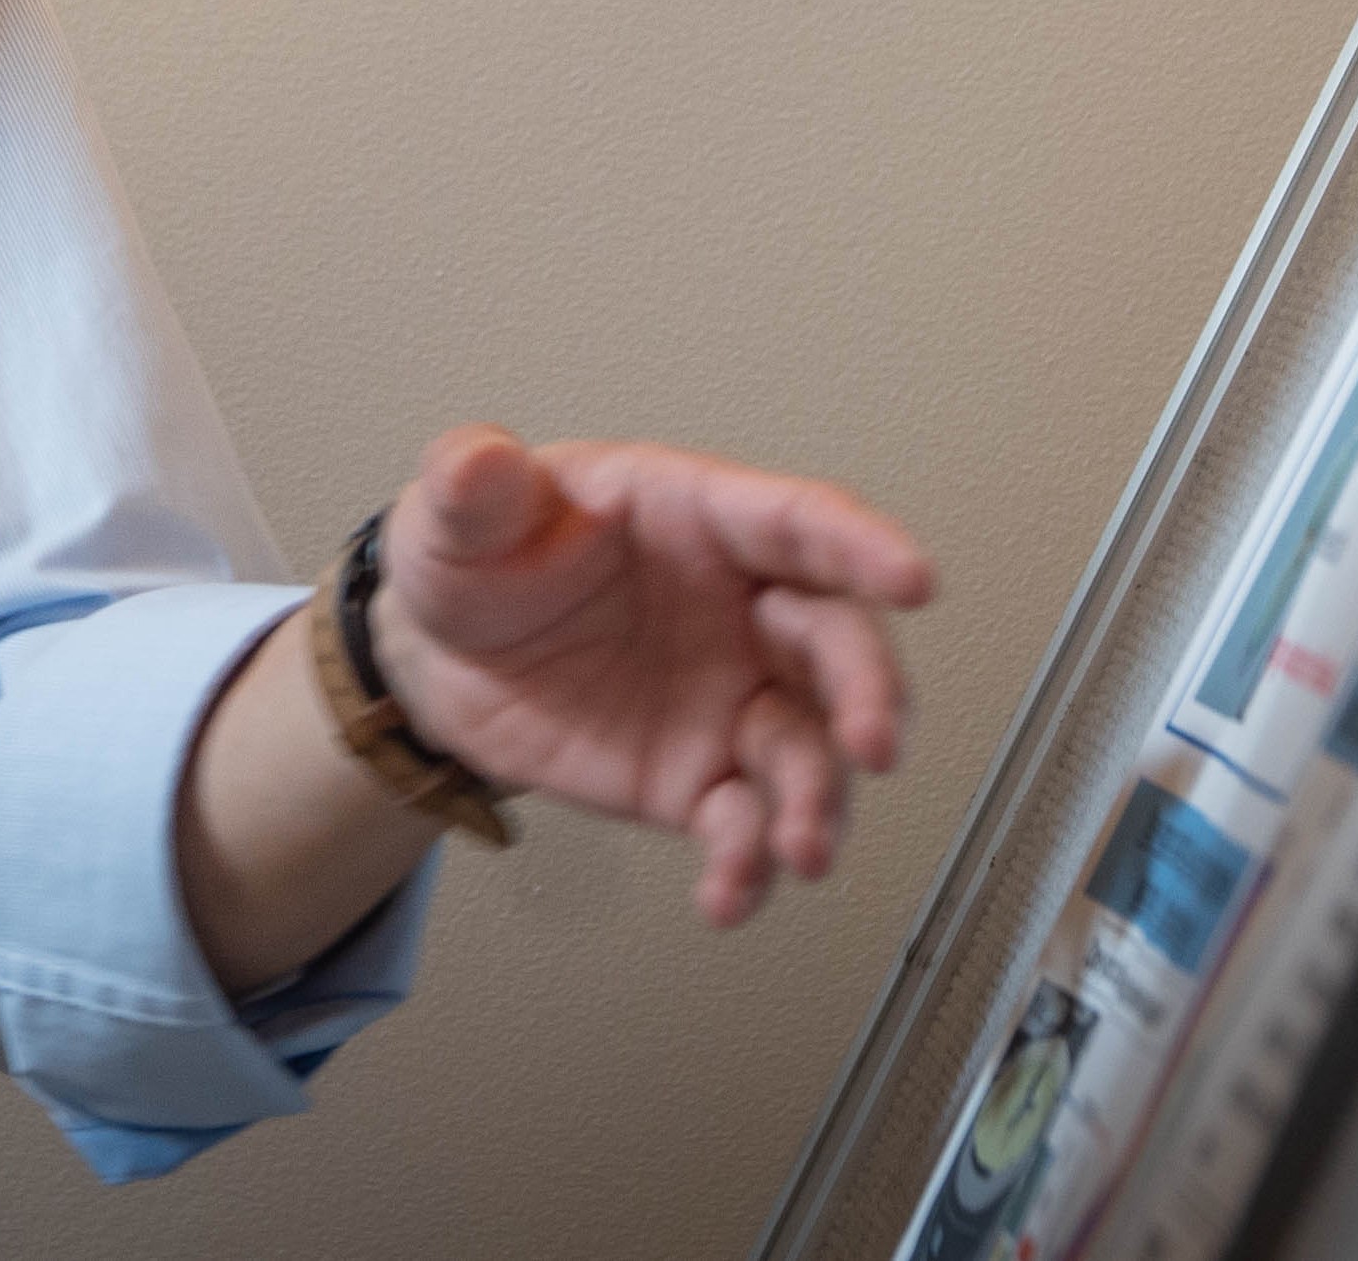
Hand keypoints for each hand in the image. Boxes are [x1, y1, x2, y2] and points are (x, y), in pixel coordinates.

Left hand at [368, 423, 936, 925]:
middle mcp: (739, 609)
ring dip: (819, 800)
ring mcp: (731, 698)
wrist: (444, 662)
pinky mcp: (702, 778)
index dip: (861, 547)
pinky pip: (747, 824)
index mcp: (697, 518)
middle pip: (835, 641)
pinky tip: (728, 894)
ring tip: (798, 849)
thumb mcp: (462, 513)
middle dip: (868, 690)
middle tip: (874, 742)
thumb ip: (473, 485)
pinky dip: (748, 864)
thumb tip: (477, 462)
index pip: (797, 521)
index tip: (913, 578)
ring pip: (809, 747)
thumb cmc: (478, 558)